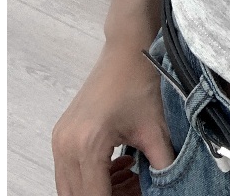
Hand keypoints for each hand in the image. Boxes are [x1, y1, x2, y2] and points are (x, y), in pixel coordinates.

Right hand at [51, 41, 177, 195]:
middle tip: (134, 190)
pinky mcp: (62, 135)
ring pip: (71, 188)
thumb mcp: (155, 129)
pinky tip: (119, 168)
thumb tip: (169, 186)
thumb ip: (162, 166)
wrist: (125, 49)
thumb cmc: (138, 81)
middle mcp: (67, 146)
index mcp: (88, 145)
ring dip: (98, 191)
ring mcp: (61, 140)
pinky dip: (91, 178)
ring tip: (129, 179)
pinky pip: (70, 172)